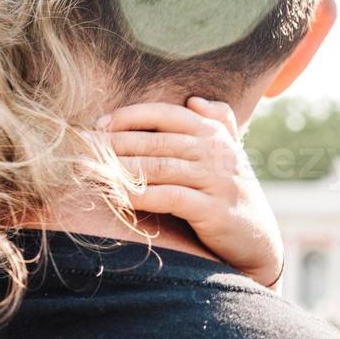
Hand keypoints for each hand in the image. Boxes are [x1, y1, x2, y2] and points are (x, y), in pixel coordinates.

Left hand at [99, 98, 283, 288]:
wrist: (257, 239)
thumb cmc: (231, 193)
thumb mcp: (230, 153)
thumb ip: (218, 121)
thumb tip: (195, 99)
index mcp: (213, 133)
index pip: (164, 114)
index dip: (128, 116)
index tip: (98, 125)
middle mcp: (215, 152)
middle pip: (155, 141)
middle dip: (114, 143)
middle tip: (82, 148)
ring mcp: (216, 180)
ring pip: (158, 167)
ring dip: (121, 168)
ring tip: (90, 170)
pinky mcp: (213, 210)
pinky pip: (169, 197)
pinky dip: (141, 195)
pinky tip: (118, 195)